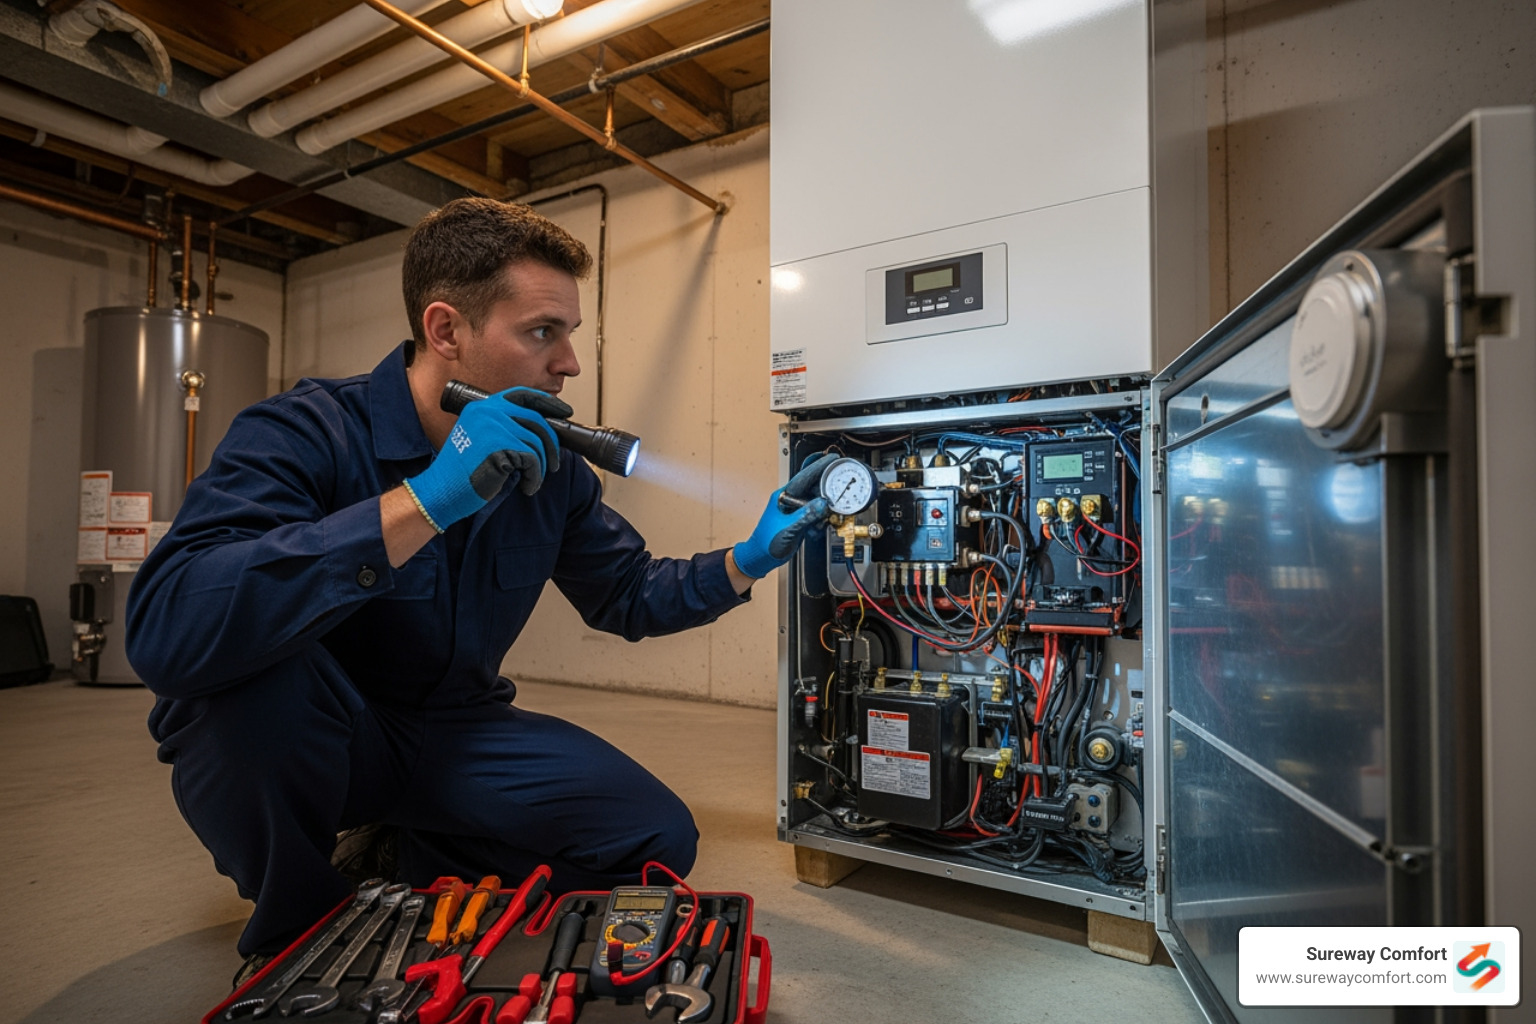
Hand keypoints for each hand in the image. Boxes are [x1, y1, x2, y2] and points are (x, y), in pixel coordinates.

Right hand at [404, 387, 572, 530]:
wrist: (442, 490)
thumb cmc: (463, 471)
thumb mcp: (482, 439)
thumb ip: (505, 428)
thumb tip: (542, 430)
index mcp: (483, 406)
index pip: (523, 394)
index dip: (548, 402)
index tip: (564, 412)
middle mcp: (488, 411)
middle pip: (537, 419)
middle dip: (551, 443)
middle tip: (553, 462)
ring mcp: (493, 426)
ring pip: (536, 441)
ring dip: (541, 465)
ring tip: (532, 479)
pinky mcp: (499, 446)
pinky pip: (531, 459)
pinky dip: (534, 476)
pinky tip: (526, 486)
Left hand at [731, 453, 837, 578]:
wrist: (761, 558)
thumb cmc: (765, 542)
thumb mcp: (787, 528)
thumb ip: (806, 515)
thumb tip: (823, 504)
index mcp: (783, 496)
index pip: (804, 476)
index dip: (819, 466)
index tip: (833, 459)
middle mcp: (790, 500)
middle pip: (814, 487)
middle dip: (828, 489)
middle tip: (841, 489)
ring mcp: (796, 509)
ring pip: (817, 501)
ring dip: (824, 509)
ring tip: (828, 515)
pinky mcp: (801, 519)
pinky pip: (816, 514)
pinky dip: (821, 520)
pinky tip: (818, 527)